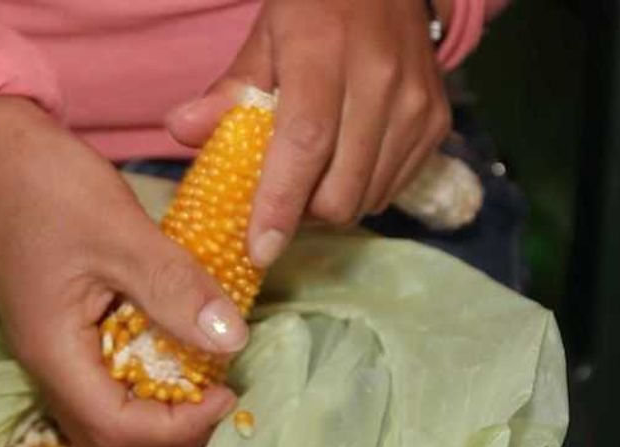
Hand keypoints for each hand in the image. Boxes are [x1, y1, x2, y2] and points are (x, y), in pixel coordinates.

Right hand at [0, 97, 243, 446]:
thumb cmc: (47, 185)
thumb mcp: (120, 231)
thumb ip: (175, 288)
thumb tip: (233, 341)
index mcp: (53, 350)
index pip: (115, 428)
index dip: (178, 427)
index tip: (226, 392)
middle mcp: (47, 365)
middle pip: (108, 440)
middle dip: (171, 434)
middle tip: (221, 396)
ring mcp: (52, 353)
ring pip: (105, 420)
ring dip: (158, 418)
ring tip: (205, 384)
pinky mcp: (62, 336)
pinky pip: (104, 388)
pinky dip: (146, 390)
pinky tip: (178, 359)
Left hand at [167, 0, 451, 267]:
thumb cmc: (316, 10)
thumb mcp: (264, 37)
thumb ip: (227, 91)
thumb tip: (182, 131)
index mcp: (326, 52)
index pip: (304, 143)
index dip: (280, 204)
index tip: (260, 250)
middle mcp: (380, 80)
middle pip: (340, 190)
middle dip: (302, 215)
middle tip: (278, 201)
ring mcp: (416, 104)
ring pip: (367, 199)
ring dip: (330, 207)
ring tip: (310, 180)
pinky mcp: (437, 122)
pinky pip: (391, 190)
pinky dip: (361, 194)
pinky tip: (343, 167)